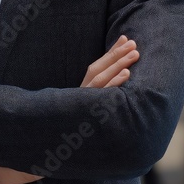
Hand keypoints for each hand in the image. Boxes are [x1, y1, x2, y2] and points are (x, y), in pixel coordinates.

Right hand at [0, 35, 139, 183]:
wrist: (49, 145)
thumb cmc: (71, 126)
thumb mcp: (82, 107)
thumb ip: (93, 94)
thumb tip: (111, 82)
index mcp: (81, 90)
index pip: (96, 66)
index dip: (111, 52)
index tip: (124, 38)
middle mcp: (81, 93)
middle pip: (99, 68)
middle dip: (117, 54)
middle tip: (133, 42)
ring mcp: (84, 102)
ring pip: (102, 78)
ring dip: (119, 64)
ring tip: (134, 54)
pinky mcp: (89, 112)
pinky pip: (103, 95)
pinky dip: (115, 83)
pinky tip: (126, 74)